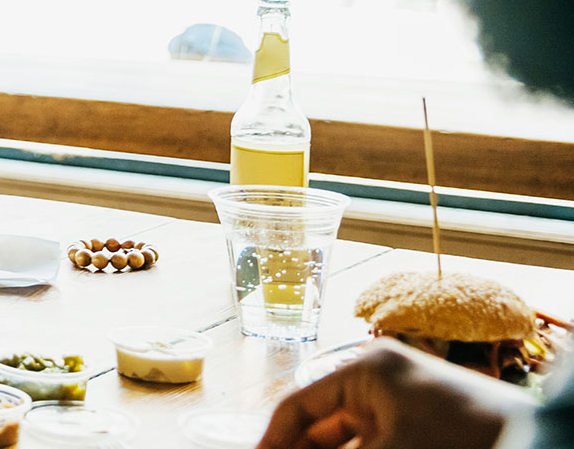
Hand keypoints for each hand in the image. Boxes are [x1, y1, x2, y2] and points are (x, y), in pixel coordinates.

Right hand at [258, 340, 534, 448]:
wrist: (536, 442)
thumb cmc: (461, 437)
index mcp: (364, 366)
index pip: (298, 404)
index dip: (271, 440)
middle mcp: (377, 376)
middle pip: (320, 424)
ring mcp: (399, 400)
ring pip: (344, 438)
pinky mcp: (418, 423)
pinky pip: (371, 442)